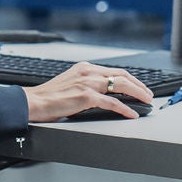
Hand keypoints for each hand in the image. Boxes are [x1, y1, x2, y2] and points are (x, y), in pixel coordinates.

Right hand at [21, 62, 152, 122]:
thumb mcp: (70, 84)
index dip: (131, 79)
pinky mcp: (86, 97)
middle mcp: (88, 72)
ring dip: (137, 93)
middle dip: (139, 85)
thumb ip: (86, 85)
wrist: (33, 102)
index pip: (115, 71)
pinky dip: (125, 108)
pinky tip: (132, 113)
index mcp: (85, 68)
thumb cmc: (48, 97)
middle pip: (122, 75)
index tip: (139, 86)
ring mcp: (87, 83)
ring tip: (146, 101)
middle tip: (148, 94)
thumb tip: (103, 94)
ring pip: (121, 86)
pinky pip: (112, 102)